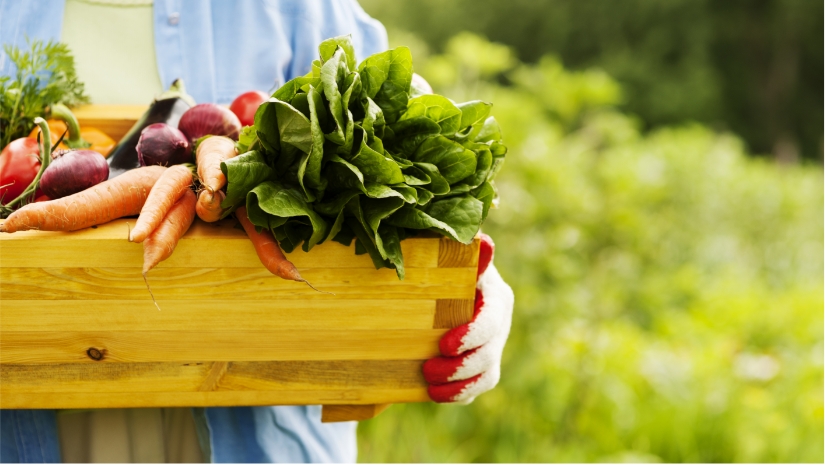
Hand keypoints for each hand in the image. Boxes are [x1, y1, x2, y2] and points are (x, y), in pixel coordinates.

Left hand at [422, 233, 514, 402]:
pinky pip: (479, 387)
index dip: (471, 335)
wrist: (434, 288)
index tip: (444, 345)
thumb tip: (484, 241)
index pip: (490, 320)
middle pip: (489, 352)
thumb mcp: (449, 258)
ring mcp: (494, 345)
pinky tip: (436, 394)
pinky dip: (459, 394)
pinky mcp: (485, 365)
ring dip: (459, 384)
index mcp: (494, 295)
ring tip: (430, 386)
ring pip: (487, 374)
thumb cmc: (441, 267)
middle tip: (428, 369)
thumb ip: (464, 254)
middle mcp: (499, 322)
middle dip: (460, 366)